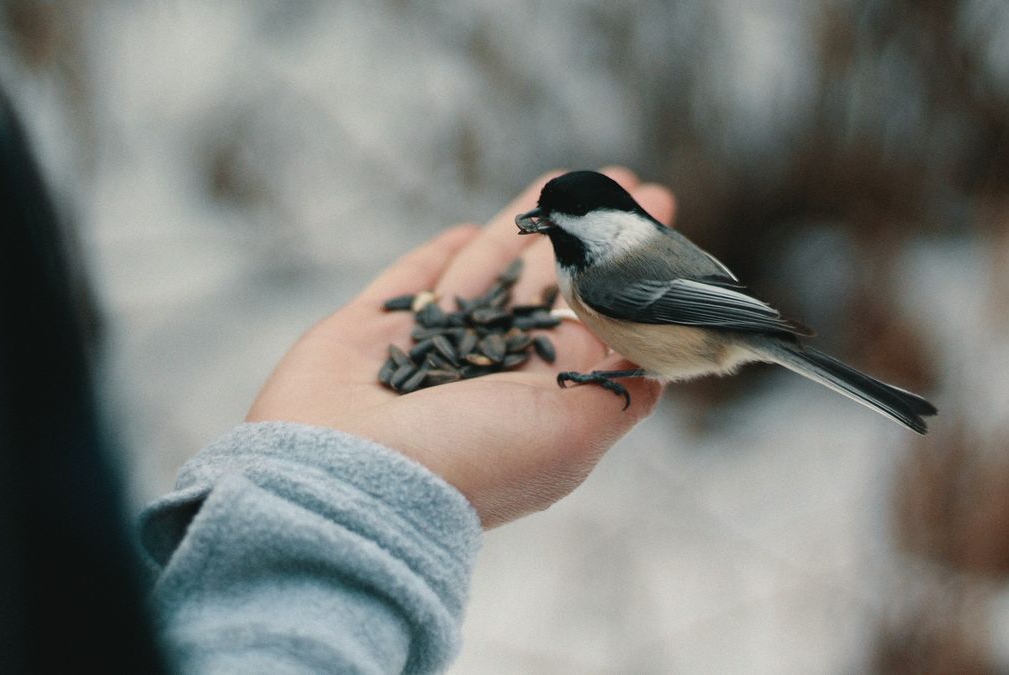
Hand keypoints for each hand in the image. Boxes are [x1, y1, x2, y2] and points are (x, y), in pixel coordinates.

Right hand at [247, 168, 677, 526]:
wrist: (347, 480)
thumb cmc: (468, 458)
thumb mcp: (571, 433)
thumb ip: (617, 392)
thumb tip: (654, 367)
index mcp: (536, 399)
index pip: (592, 321)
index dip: (624, 273)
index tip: (660, 224)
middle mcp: (484, 375)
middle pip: (545, 288)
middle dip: (584, 237)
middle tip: (623, 186)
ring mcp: (422, 352)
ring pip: (481, 273)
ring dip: (522, 227)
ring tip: (561, 180)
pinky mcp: (364, 333)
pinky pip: (407, 284)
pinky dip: (434, 258)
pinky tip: (464, 229)